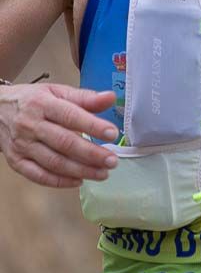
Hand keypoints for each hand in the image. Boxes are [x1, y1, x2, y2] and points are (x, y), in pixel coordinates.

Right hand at [0, 82, 118, 188]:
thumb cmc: (32, 100)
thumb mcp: (57, 91)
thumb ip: (85, 97)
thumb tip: (110, 98)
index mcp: (42, 104)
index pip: (70, 116)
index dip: (92, 125)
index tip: (112, 134)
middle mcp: (30, 125)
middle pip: (64, 143)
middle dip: (91, 154)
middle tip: (112, 161)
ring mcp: (22, 145)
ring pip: (53, 162)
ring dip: (80, 170)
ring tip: (102, 173)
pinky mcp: (16, 161)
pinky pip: (39, 175)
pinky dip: (60, 181)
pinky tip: (79, 181)